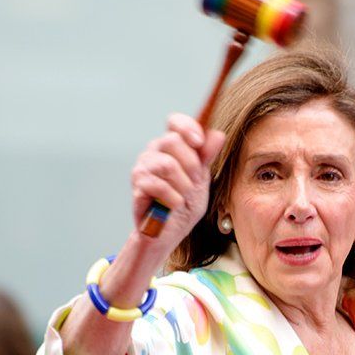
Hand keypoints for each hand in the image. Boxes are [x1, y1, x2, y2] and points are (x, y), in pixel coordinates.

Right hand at [130, 113, 226, 243]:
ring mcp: (143, 168)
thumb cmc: (185, 204)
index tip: (199, 142)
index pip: (175, 122)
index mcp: (171, 147)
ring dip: (184, 185)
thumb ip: (207, 156)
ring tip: (184, 197)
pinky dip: (173, 198)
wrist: (171, 232)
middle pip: (172, 140)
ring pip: (167, 164)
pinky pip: (159, 185)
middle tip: (195, 182)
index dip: (187, 127)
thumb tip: (217, 134)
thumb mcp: (202, 179)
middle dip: (191, 164)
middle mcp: (154, 152)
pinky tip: (174, 205)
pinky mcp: (137, 187)